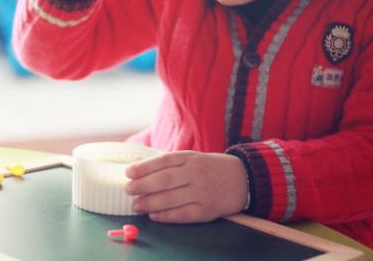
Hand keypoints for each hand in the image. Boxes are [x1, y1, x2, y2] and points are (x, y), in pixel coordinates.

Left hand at [125, 151, 247, 222]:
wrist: (244, 179)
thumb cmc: (211, 167)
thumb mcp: (194, 158)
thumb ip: (172, 163)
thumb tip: (142, 171)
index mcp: (191, 158)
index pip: (163, 161)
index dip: (143, 167)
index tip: (128, 173)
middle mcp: (196, 173)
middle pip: (164, 180)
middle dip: (142, 185)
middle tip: (128, 190)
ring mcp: (202, 192)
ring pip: (170, 199)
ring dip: (149, 203)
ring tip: (136, 205)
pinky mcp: (208, 210)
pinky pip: (183, 214)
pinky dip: (166, 216)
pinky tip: (154, 215)